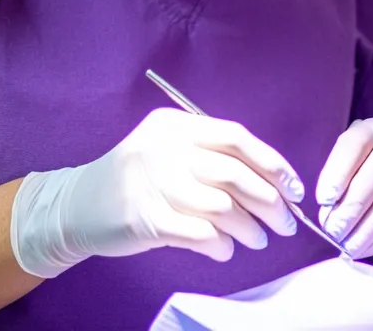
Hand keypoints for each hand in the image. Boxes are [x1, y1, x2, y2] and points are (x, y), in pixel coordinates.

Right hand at [10, 108, 303, 277]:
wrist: (78, 204)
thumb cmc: (136, 177)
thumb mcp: (168, 149)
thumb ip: (209, 155)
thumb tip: (271, 181)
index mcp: (175, 124)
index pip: (235, 137)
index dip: (272, 164)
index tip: (294, 188)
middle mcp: (164, 147)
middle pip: (234, 173)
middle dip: (269, 202)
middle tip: (284, 223)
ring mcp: (152, 182)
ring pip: (221, 207)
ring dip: (248, 228)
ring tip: (257, 239)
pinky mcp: (145, 218)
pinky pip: (200, 234)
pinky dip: (221, 245)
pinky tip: (225, 249)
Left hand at [315, 115, 372, 258]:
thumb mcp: (364, 155)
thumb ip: (344, 175)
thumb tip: (327, 213)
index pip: (355, 144)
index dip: (337, 171)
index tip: (324, 200)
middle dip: (351, 207)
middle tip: (333, 230)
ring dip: (369, 227)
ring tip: (349, 245)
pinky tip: (369, 247)